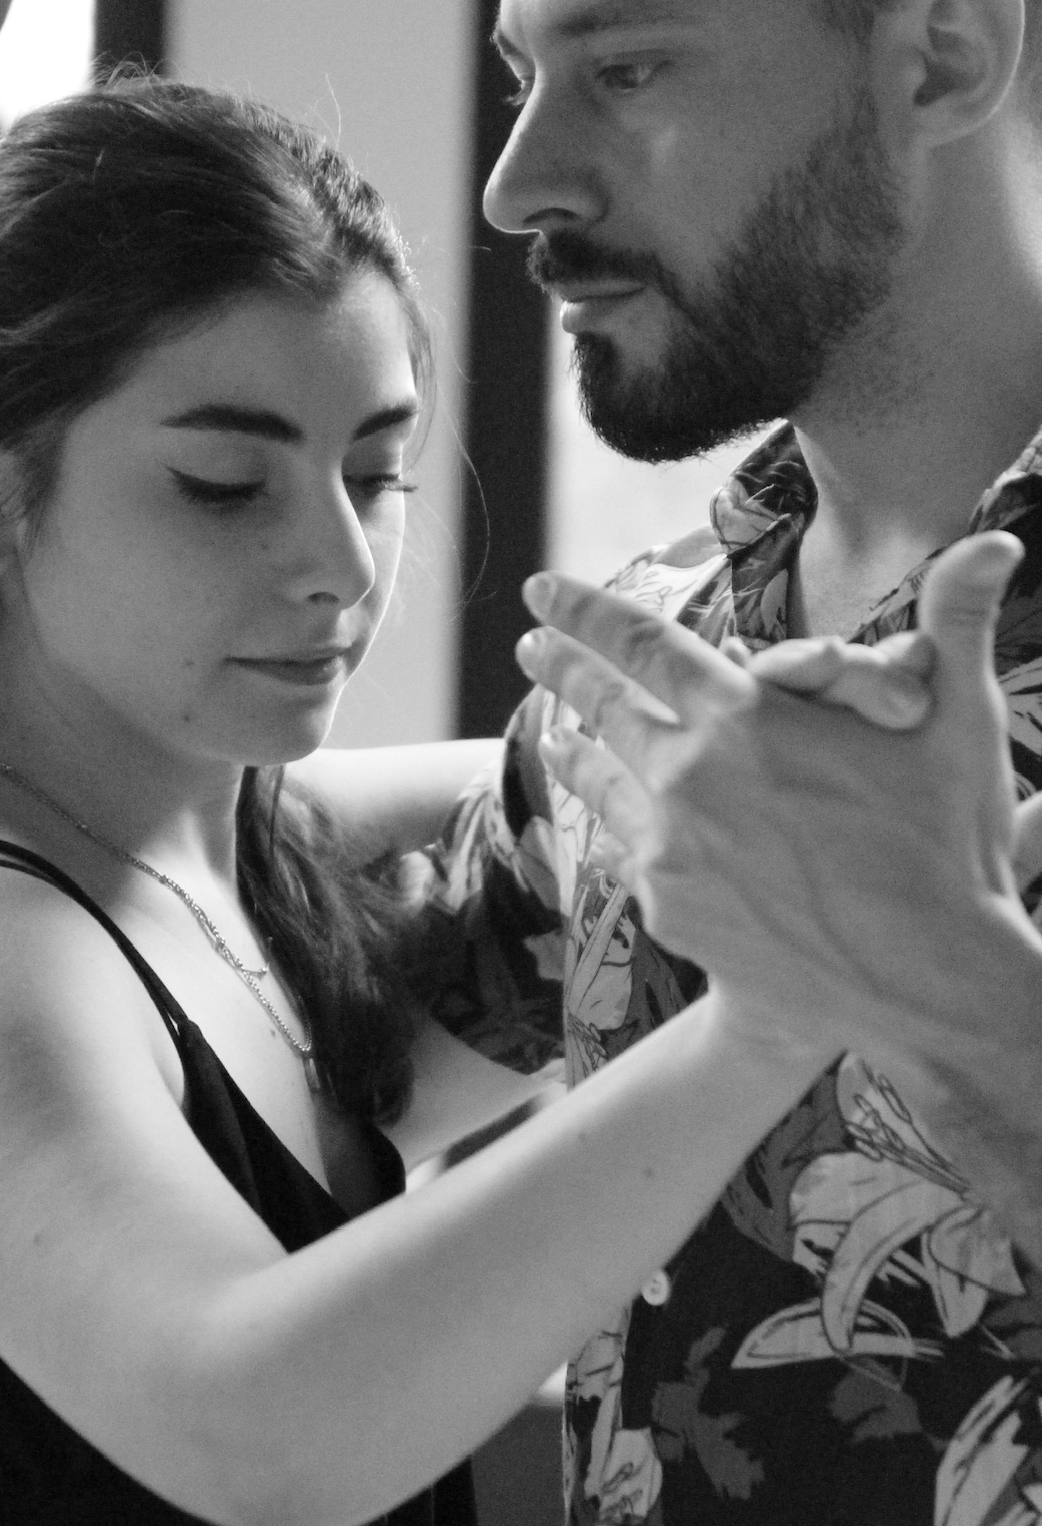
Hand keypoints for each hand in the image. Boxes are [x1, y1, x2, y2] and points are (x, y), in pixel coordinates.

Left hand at [514, 532, 1036, 1056]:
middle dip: (562, 670)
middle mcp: (690, 778)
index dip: (585, 610)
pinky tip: (612, 829)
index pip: (643, 644)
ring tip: (554, 735)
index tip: (542, 588)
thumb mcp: (959, 724)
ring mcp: (671, 849)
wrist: (924, 982)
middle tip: (530, 644)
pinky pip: (633, 856)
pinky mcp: (669, 909)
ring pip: (605, 784)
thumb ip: (958, 623)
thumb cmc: (948, 846)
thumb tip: (995, 543)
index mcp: (745, 719)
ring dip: (576, 752)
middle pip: (606, 710)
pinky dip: (622, 833)